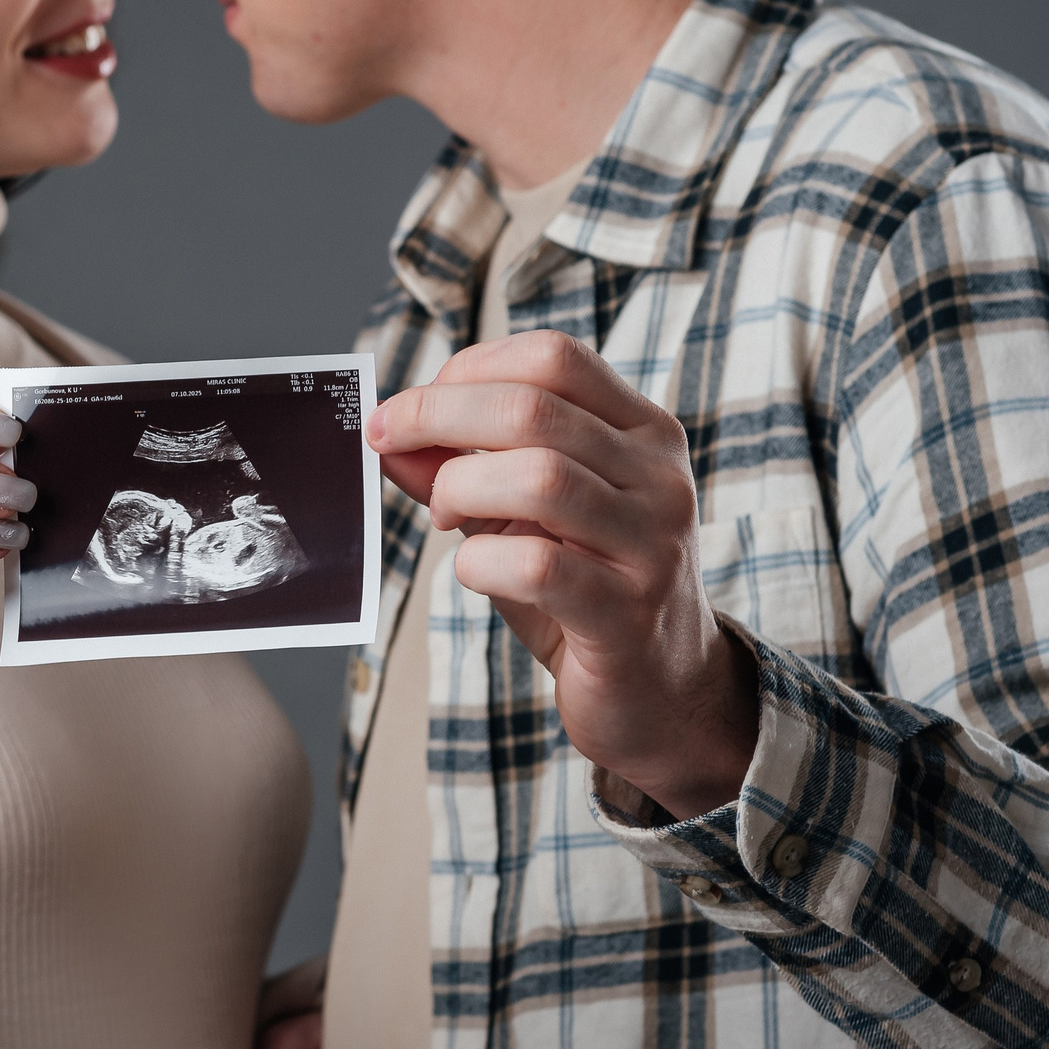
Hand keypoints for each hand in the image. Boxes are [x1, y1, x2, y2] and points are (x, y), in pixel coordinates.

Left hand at [364, 330, 756, 819]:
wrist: (659, 689)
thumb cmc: (584, 588)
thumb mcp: (523, 515)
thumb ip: (462, 467)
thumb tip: (389, 431)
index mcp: (643, 432)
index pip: (554, 359)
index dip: (468, 369)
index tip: (410, 407)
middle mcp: (658, 477)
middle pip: (533, 407)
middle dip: (437, 415)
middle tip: (390, 443)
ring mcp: (652, 544)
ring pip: (540, 477)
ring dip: (460, 487)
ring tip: (444, 515)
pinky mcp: (628, 614)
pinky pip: (538, 566)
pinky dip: (480, 562)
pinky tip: (476, 571)